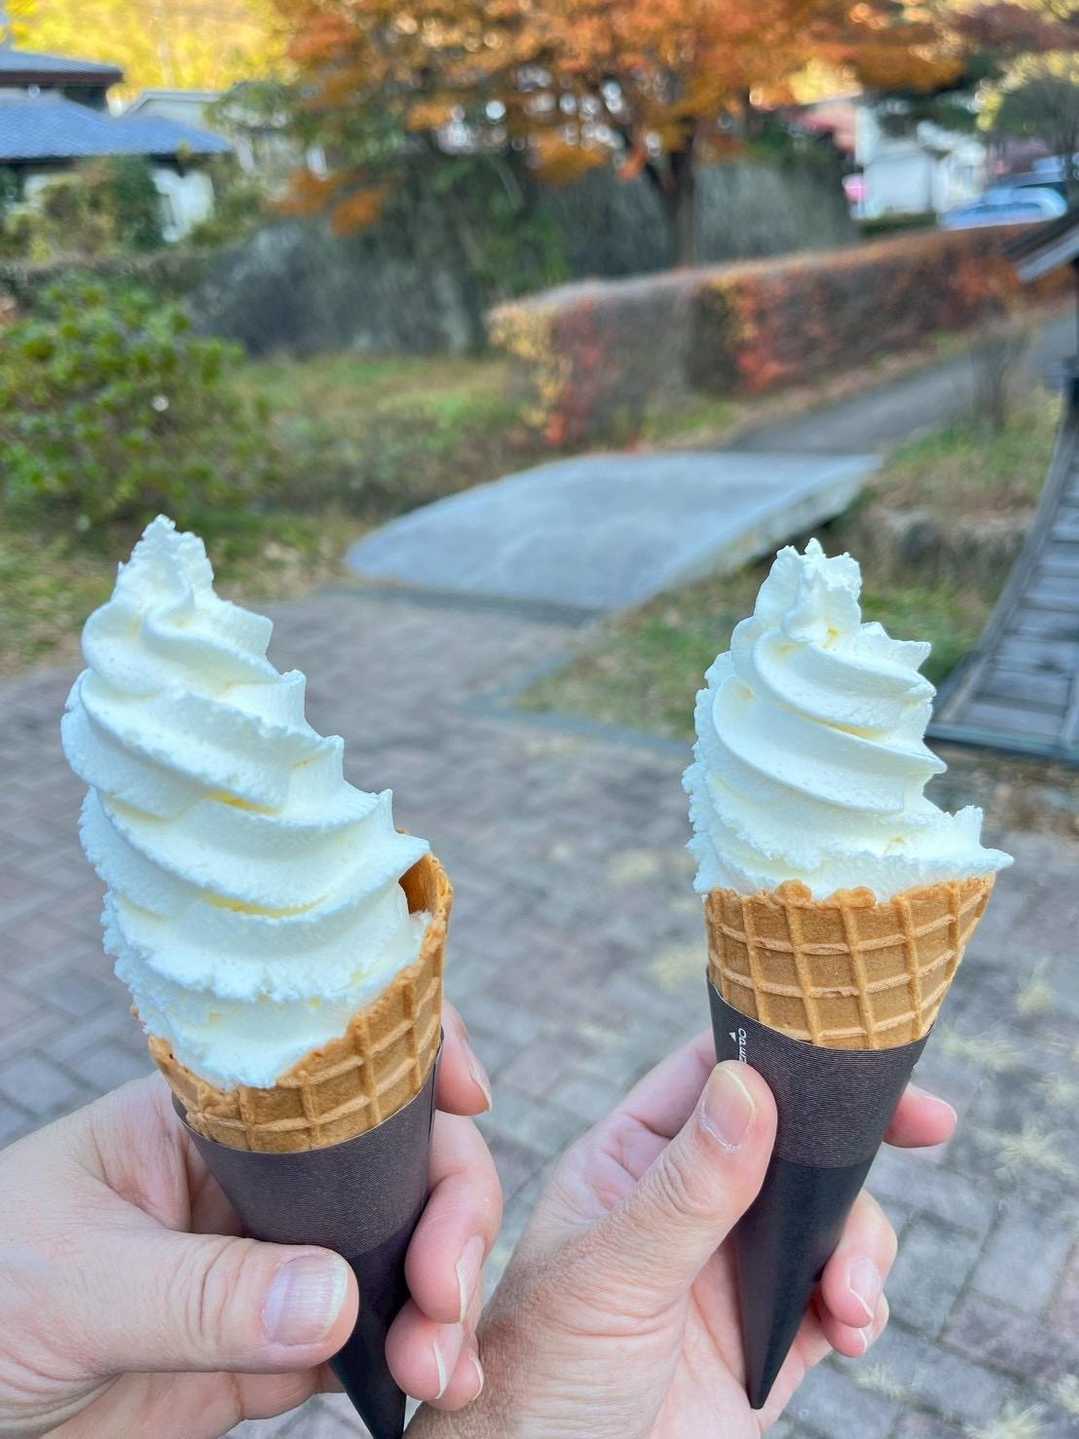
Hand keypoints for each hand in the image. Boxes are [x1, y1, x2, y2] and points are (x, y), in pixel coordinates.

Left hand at [0, 1003, 499, 1437]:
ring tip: (445, 1367)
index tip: (471, 1096)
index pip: (327, 1059)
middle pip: (393, 1159)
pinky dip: (415, 1357)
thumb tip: (340, 1297)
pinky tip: (440, 1386)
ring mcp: (268, 1263)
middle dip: (447, 1208)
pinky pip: (366, 1340)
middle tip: (446, 1291)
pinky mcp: (269, 1351)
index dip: (415, 1055)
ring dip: (444, 1295)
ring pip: (396, 1251)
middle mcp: (255, 1178)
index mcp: (205, 1117)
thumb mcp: (72, 1282)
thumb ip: (201, 1293)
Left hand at [411, 1033, 955, 1438]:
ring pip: (830, 1215)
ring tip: (850, 1300)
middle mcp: (692, 1200)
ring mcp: (735, 1266)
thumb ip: (686, 1187)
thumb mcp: (612, 1271)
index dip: (784, 1051)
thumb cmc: (546, 1369)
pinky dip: (864, 1303)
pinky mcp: (773, 1336)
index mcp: (634, 1156)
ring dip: (861, 1244)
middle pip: (793, 1138)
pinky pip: (842, 1294)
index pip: (713, 1072)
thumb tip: (750, 1083)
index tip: (855, 1052)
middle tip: (926, 1124)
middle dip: (856, 1139)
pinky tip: (852, 1329)